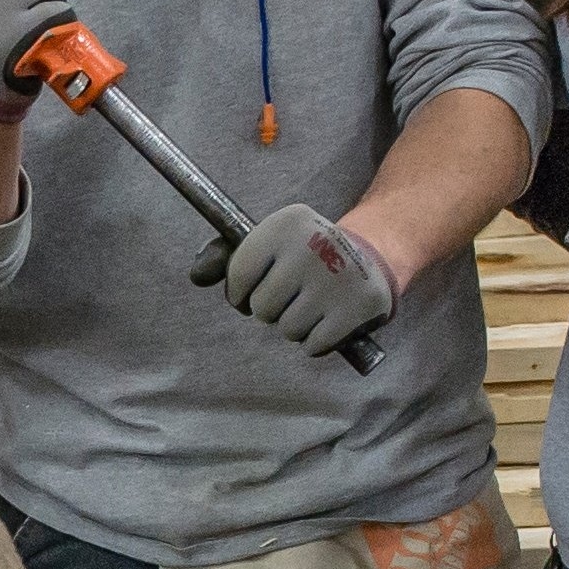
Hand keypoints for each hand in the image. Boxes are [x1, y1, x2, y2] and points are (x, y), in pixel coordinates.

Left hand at [189, 202, 395, 356]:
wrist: (371, 257)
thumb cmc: (304, 255)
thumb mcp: (269, 243)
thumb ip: (226, 258)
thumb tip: (197, 276)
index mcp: (285, 224)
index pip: (239, 274)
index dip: (240, 293)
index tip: (254, 289)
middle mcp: (313, 245)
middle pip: (262, 308)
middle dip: (272, 310)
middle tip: (292, 297)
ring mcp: (338, 276)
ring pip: (288, 330)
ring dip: (295, 327)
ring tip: (312, 306)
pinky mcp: (358, 306)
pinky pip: (314, 345)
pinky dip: (316, 342)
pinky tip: (328, 321)